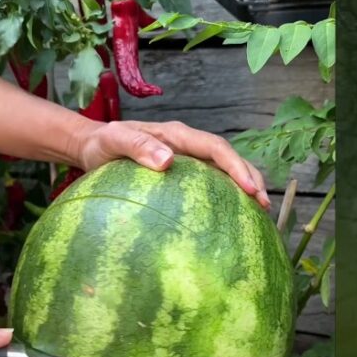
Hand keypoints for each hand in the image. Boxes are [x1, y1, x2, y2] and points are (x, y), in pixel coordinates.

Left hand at [71, 120, 270, 209]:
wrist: (92, 147)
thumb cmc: (102, 143)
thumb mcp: (114, 141)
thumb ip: (137, 146)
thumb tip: (168, 161)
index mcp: (177, 136)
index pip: (216, 149)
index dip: (236, 168)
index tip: (250, 190)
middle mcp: (187, 146)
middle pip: (228, 159)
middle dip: (250, 179)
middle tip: (264, 207)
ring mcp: (186, 161)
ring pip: (223, 172)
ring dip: (243, 188)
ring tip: (258, 215)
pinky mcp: (182, 176)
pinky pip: (209, 185)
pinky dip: (225, 198)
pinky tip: (230, 220)